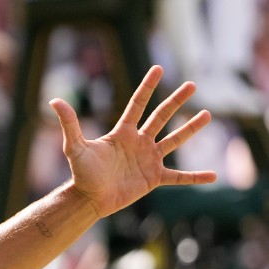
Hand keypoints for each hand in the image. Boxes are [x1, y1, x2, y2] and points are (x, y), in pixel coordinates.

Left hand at [51, 66, 214, 217]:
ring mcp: (148, 159)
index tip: (158, 69)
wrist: (89, 199)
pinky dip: (196, 177)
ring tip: (207, 114)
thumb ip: (70, 124)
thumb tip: (54, 101)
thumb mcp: (75, 146)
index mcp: (123, 132)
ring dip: (191, 129)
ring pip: (174, 140)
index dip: (147, 86)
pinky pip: (180, 177)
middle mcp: (139, 142)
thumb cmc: (81, 173)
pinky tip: (214, 176)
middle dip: (176, 101)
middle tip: (192, 85)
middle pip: (161, 117)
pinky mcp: (154, 178)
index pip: (138, 104)